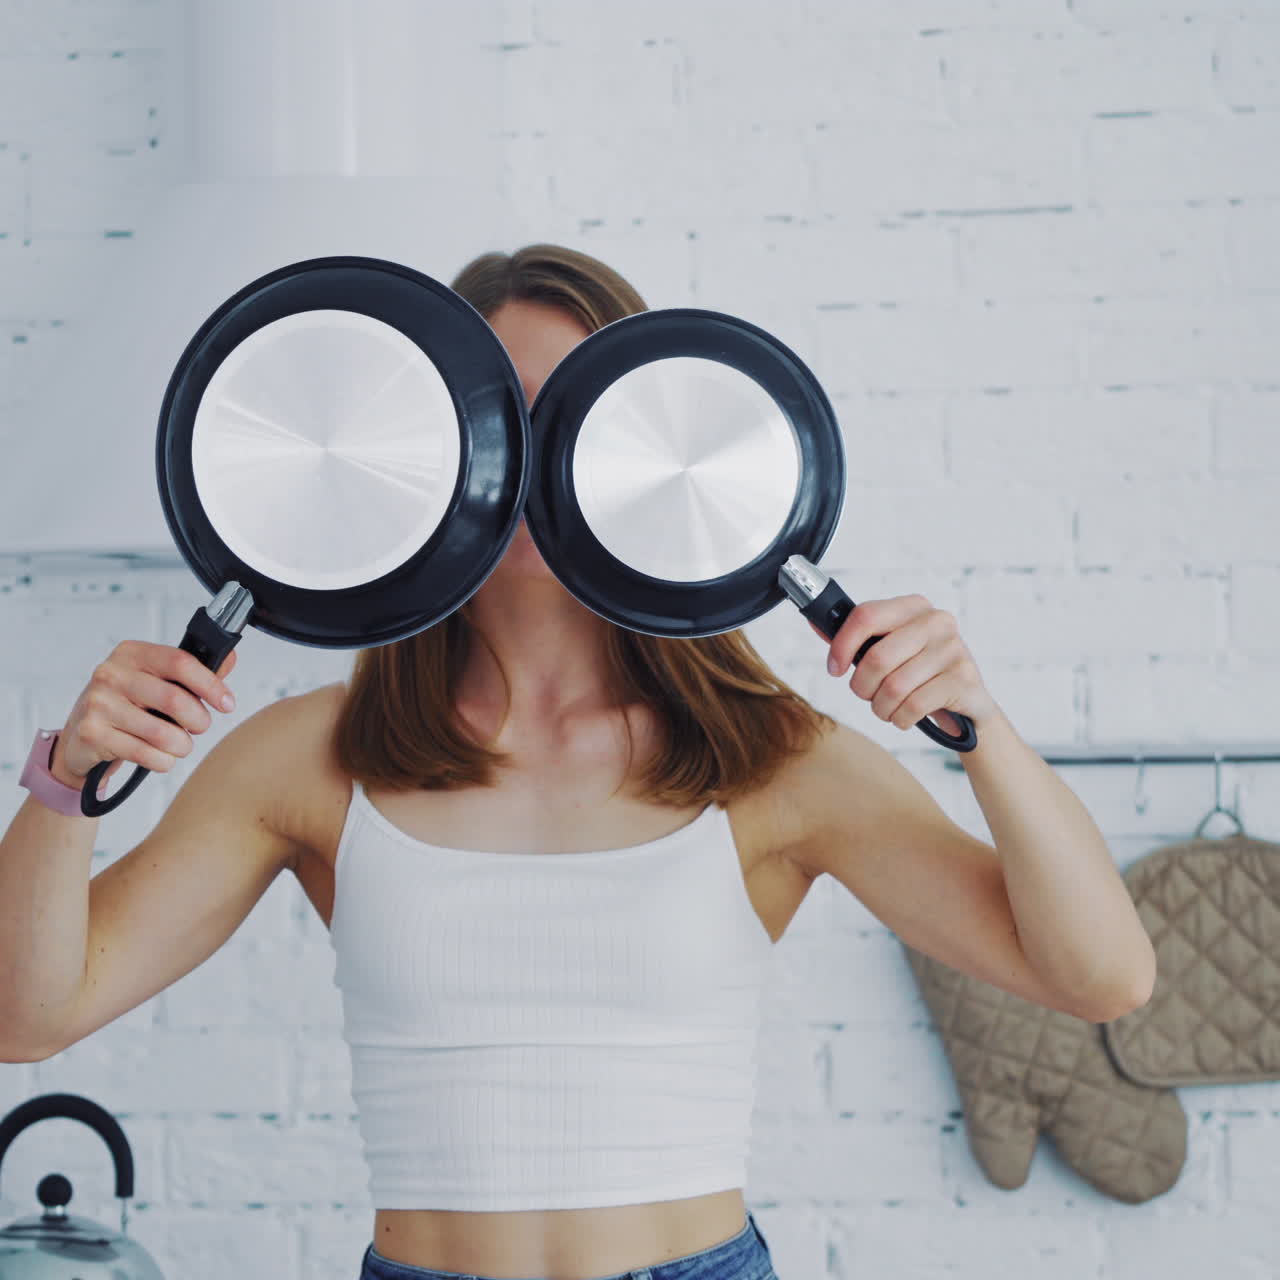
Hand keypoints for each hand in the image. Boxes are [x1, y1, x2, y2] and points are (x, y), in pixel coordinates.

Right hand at [53, 642, 238, 787]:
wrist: (80, 738)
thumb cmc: (126, 706)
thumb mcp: (155, 682)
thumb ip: (192, 672)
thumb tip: (228, 658)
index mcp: (131, 653)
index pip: (180, 662)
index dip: (210, 684)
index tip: (227, 703)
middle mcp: (111, 674)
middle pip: (175, 699)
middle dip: (198, 720)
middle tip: (199, 727)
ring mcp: (98, 704)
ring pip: (163, 732)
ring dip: (182, 745)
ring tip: (180, 744)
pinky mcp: (92, 734)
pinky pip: (146, 754)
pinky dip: (164, 760)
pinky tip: (161, 756)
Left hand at [820, 595, 996, 737]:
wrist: (967, 705)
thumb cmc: (920, 674)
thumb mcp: (891, 650)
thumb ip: (857, 638)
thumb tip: (817, 623)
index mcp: (914, 607)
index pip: (865, 615)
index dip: (842, 646)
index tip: (835, 669)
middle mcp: (937, 621)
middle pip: (876, 657)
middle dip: (862, 687)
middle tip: (867, 695)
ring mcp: (954, 649)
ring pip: (894, 686)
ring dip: (881, 708)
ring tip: (887, 708)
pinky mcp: (964, 679)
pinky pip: (914, 706)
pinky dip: (901, 718)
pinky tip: (905, 716)